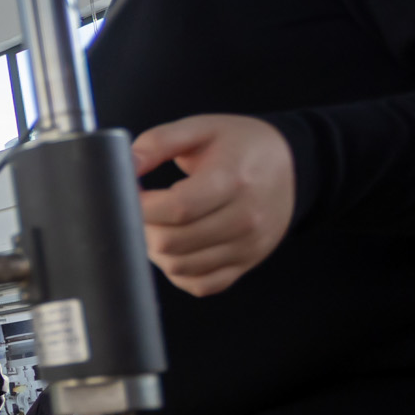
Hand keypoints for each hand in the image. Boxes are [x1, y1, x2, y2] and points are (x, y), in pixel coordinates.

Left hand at [132, 113, 295, 297]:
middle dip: (142, 228)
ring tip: (154, 226)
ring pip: (182, 267)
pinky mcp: (246, 264)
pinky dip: (178, 272)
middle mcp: (244, 218)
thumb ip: (157, 142)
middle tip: (139, 210)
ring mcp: (247, 246)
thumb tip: (124, 165)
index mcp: (232, 180)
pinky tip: (174, 248)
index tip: (129, 194)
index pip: (177, 208)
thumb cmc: (241, 145)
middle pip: (174, 242)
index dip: (141, 206)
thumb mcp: (201, 128)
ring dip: (155, 251)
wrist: (291, 166)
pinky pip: (201, 285)